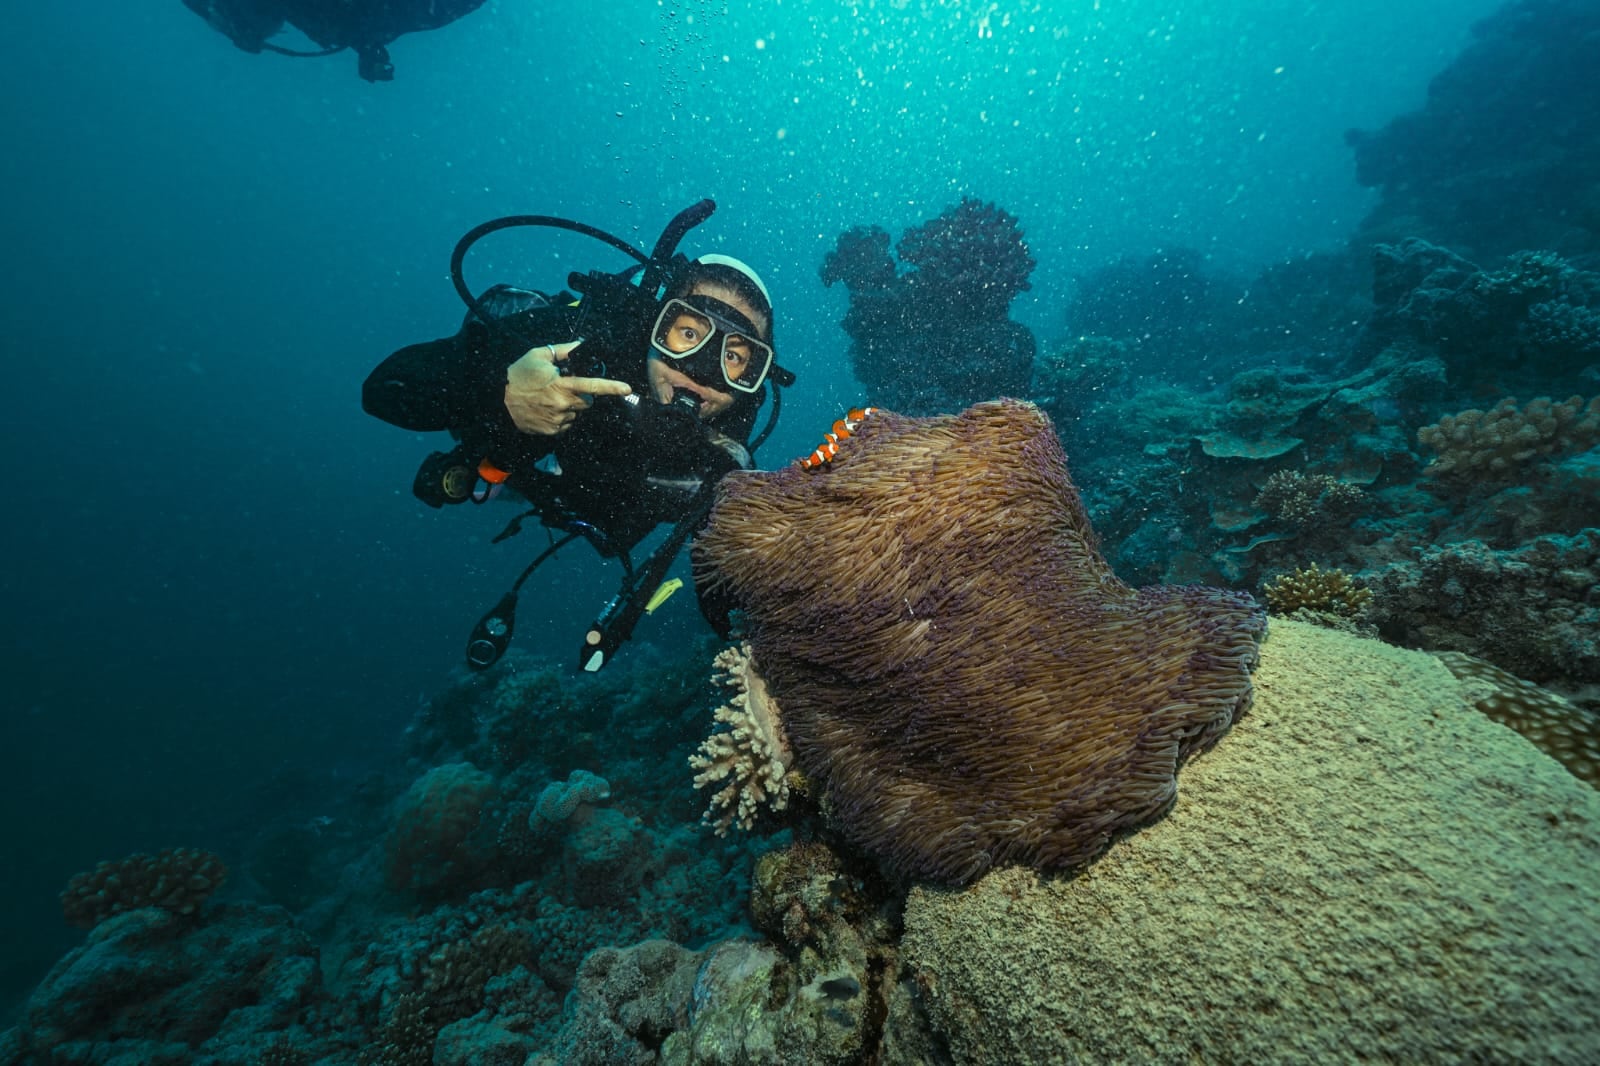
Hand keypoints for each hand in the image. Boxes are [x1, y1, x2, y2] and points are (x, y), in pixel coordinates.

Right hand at [504, 341, 631, 435]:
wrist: (498, 401)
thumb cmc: (518, 375)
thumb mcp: (539, 356)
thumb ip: (564, 350)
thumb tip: (582, 344)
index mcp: (562, 385)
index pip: (592, 385)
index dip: (611, 387)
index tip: (627, 388)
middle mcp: (563, 405)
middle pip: (588, 402)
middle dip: (583, 395)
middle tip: (566, 387)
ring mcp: (558, 420)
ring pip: (577, 414)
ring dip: (571, 406)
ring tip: (551, 399)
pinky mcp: (552, 431)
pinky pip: (567, 424)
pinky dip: (562, 417)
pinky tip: (547, 409)